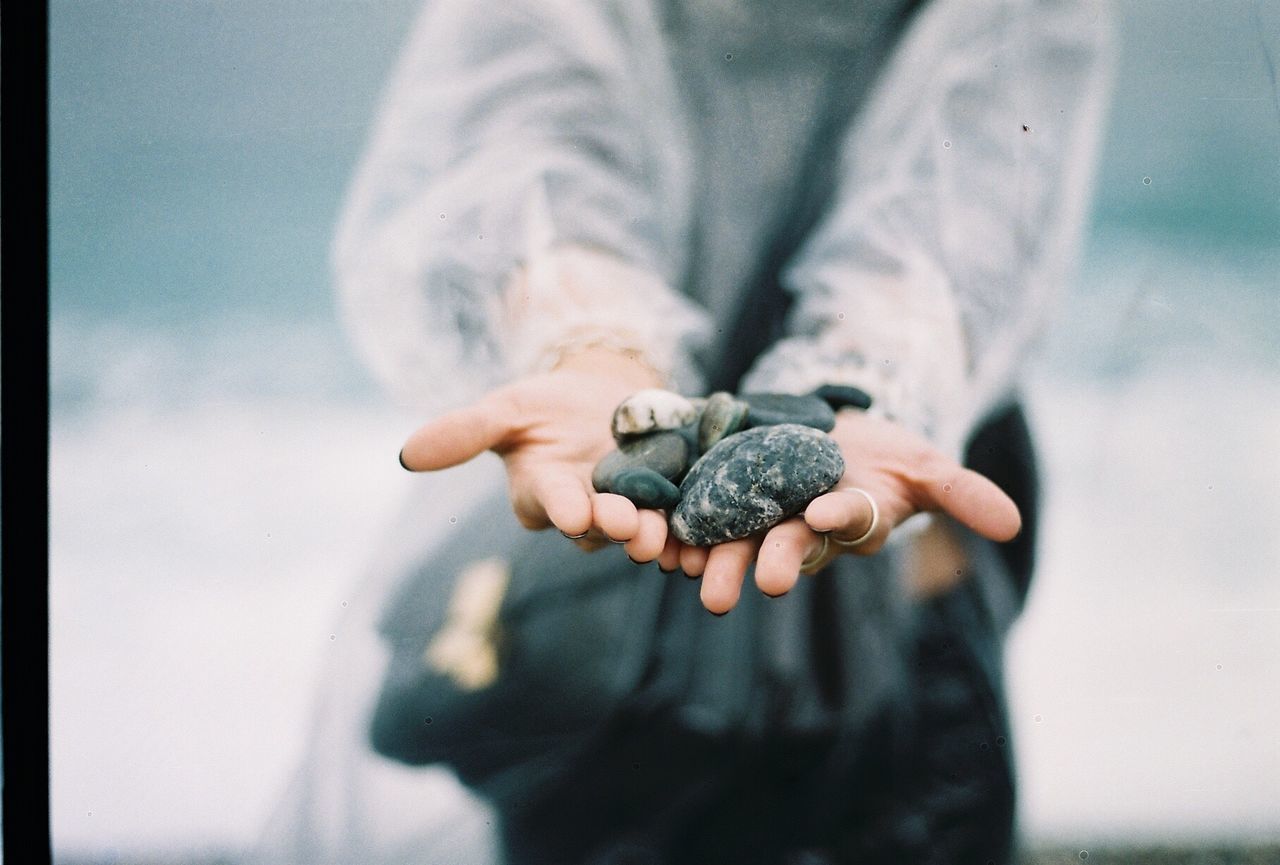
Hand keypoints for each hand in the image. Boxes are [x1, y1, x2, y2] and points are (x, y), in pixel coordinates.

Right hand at [398, 347, 685, 563]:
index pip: (550, 501)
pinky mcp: (665, 508)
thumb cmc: (546, 405)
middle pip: (598, 525)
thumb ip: (465, 431)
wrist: (605, 399)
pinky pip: (676, 528)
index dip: (561, 506)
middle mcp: (583, 512)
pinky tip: (701, 544)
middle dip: (613, 525)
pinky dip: (687, 538)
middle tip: (629, 524)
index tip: (572, 511)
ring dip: (651, 536)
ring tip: (662, 533)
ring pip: (638, 531)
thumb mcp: (506, 408)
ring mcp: (626, 512)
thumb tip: (405, 454)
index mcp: (543, 492)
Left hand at [693, 410, 1021, 613]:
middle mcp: (800, 526)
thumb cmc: (884, 456)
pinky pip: (696, 512)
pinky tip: (657, 533)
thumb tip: (1014, 525)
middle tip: (739, 589)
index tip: (824, 514)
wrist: (830, 431)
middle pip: (780, 546)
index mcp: (849, 518)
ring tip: (686, 567)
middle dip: (760, 562)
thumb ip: (962, 493)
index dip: (837, 519)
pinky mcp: (721, 491)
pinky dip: (677, 524)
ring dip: (710, 556)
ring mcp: (758, 513)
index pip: (845, 522)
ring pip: (733, 538)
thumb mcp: (925, 465)